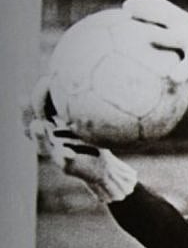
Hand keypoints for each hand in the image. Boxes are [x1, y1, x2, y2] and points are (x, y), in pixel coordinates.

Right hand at [29, 78, 137, 202]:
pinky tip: (68, 152)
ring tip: (38, 125)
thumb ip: (81, 106)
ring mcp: (56, 155)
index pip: (35, 111)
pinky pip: (65, 162)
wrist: (104, 169)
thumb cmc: (94, 141)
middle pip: (30, 127)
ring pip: (42, 146)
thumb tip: (82, 79)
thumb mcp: (87, 121)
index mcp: (50, 129)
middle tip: (23, 98)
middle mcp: (49, 141)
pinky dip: (65, 157)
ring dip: (38, 136)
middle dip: (26, 113)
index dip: (35, 98)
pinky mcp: (69, 167)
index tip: (44, 80)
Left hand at [122, 0, 187, 85]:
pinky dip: (183, 70)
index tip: (126, 6)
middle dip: (148, 11)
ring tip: (147, 37)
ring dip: (162, 36)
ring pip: (177, 37)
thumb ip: (171, 48)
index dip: (145, 4)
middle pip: (166, 15)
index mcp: (183, 24)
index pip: (162, 8)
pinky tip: (173, 78)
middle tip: (127, 11)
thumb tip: (147, 58)